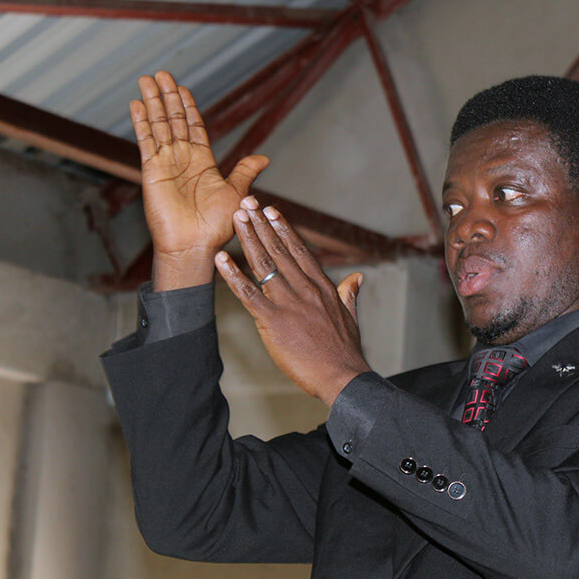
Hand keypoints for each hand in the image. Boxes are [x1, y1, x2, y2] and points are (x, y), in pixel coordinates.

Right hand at [130, 71, 269, 289]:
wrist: (196, 245)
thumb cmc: (217, 226)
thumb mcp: (236, 192)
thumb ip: (244, 170)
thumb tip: (263, 158)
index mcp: (203, 161)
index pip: (194, 126)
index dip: (188, 107)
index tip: (183, 88)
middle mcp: (183, 159)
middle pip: (173, 119)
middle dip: (168, 96)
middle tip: (161, 73)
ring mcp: (166, 163)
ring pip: (159, 125)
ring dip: (153, 102)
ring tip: (146, 79)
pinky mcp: (152, 170)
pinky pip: (146, 141)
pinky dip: (141, 122)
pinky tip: (137, 104)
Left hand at [215, 197, 371, 405]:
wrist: (342, 376)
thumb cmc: (345, 351)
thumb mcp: (351, 317)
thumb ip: (349, 294)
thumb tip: (357, 278)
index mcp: (323, 287)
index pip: (300, 251)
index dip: (283, 229)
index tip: (271, 212)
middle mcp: (305, 289)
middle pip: (279, 250)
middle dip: (261, 224)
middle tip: (247, 203)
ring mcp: (289, 304)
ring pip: (264, 264)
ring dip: (248, 239)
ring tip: (236, 218)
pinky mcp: (274, 321)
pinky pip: (248, 294)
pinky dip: (232, 275)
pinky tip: (221, 260)